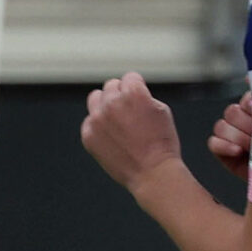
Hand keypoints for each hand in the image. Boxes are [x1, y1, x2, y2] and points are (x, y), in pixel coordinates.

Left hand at [80, 73, 184, 192]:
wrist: (152, 173)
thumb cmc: (162, 142)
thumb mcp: (161, 110)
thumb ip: (141, 94)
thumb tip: (127, 89)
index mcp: (133, 92)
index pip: (130, 77)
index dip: (138, 88)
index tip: (141, 102)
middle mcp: (112, 102)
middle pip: (111, 86)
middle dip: (121, 95)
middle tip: (131, 113)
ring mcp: (97, 119)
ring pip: (95, 98)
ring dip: (105, 104)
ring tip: (118, 120)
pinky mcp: (88, 135)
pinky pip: (90, 121)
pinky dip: (99, 126)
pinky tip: (112, 137)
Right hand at [209, 95, 251, 181]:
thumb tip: (250, 77)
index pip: (246, 99)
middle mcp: (244, 120)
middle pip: (231, 112)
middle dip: (246, 125)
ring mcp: (233, 136)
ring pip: (221, 126)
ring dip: (237, 136)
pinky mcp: (224, 153)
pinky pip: (212, 143)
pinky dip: (223, 146)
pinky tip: (238, 151)